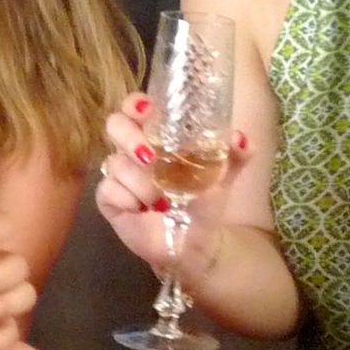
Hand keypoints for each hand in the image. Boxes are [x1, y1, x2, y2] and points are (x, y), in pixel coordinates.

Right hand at [92, 92, 249, 278]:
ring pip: (115, 163)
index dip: (136, 104)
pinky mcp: (110, 199)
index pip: (136, 107)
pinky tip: (143, 211)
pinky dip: (128, 200)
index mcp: (158, 136)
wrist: (194, 245)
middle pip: (115, 125)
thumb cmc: (204, 202)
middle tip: (150, 158)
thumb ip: (235, 156)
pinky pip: (108, 191)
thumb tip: (240, 138)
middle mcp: (134, 150)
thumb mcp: (224, 178)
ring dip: (140, 182)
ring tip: (162, 201)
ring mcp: (120, 174)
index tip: (148, 110)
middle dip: (130, 138)